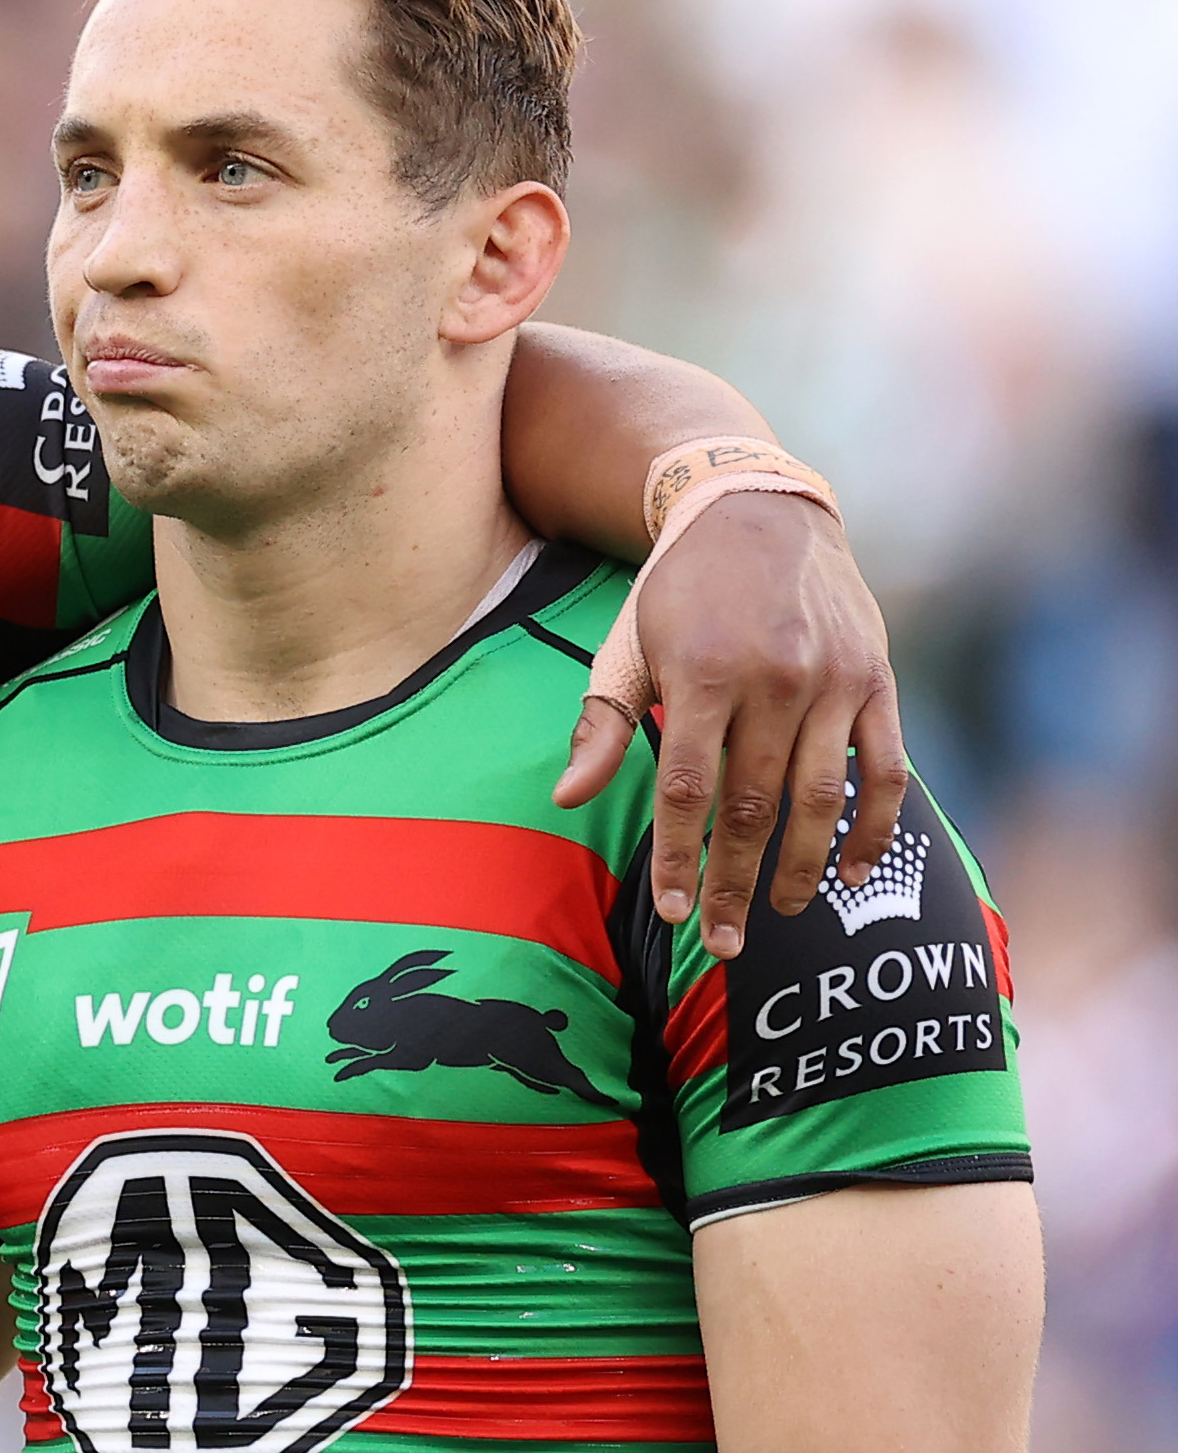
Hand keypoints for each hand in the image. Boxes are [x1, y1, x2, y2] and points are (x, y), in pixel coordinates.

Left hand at [557, 493, 903, 961]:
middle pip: (753, 805)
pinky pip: (885, 767)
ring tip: (781, 912)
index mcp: (701, 674)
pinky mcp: (877, 679)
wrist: (758, 511)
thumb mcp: (625, 646)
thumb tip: (567, 800)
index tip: (674, 910)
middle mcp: (774, 680)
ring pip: (822, 797)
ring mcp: (833, 681)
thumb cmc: (679, 591)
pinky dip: (874, 824)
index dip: (679, 856)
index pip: (687, 788)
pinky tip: (853, 870)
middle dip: (737, 881)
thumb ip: (602, 725)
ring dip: (803, 866)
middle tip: (726, 942)